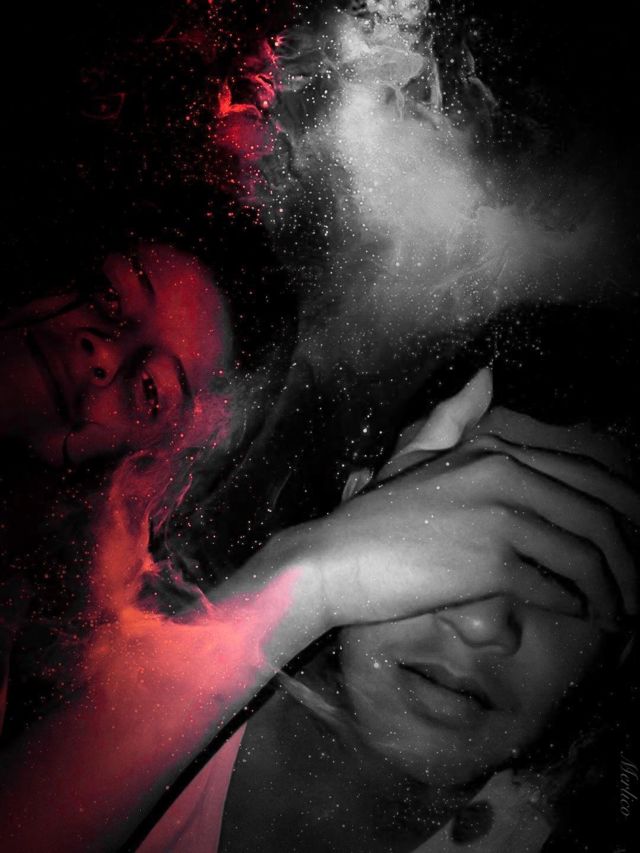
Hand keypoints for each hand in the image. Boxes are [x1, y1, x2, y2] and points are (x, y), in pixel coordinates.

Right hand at [300, 390, 638, 634]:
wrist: (335, 560)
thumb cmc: (375, 518)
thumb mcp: (415, 457)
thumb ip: (450, 418)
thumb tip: (485, 373)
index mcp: (495, 452)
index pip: (587, 478)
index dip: (628, 512)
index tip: (637, 539)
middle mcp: (505, 476)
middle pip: (598, 517)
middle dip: (631, 559)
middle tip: (639, 588)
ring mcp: (500, 519)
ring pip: (585, 557)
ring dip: (613, 592)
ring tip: (620, 612)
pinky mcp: (491, 564)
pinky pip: (556, 588)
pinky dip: (578, 606)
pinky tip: (582, 615)